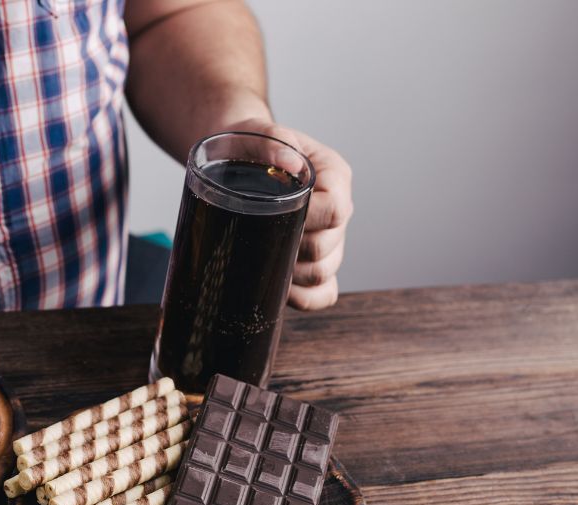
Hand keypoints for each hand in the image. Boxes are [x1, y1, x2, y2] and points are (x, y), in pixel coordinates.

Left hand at [225, 118, 352, 309]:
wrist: (239, 156)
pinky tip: (280, 292)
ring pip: (323, 274)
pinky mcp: (315, 261)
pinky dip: (305, 299)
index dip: (308, 220)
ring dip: (293, 277)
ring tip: (262, 264)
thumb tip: (289, 165)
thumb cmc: (249, 143)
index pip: (335, 210)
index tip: (275, 216)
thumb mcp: (257, 131)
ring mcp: (329, 239)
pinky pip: (323, 293)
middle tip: (258, 241)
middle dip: (293, 251)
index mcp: (334, 176)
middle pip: (327, 249)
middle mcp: (338, 210)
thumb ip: (273, 140)